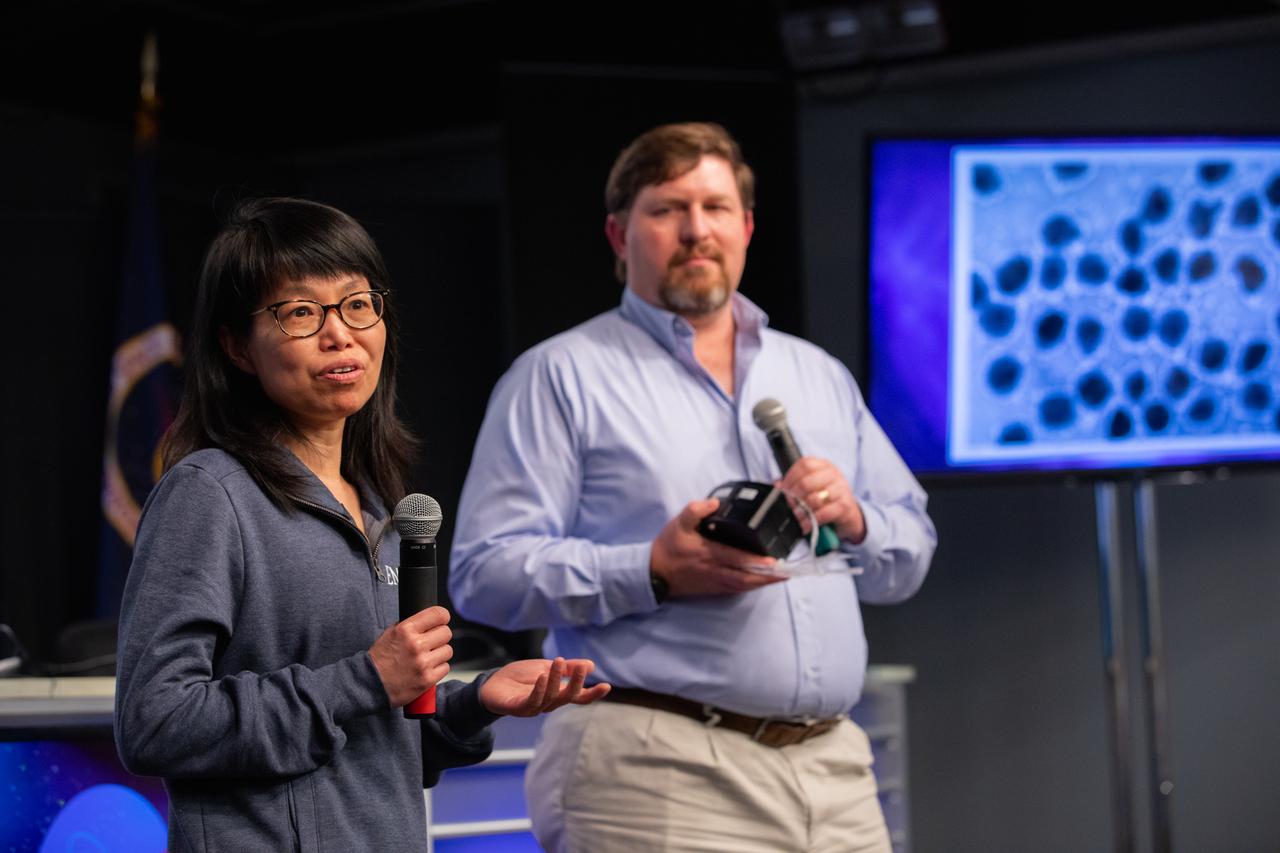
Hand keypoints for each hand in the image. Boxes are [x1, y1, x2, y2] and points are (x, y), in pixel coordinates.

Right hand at [369, 606, 453, 707]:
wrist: (370, 684)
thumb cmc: (381, 658)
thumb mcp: (391, 633)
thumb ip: (411, 625)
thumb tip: (429, 619)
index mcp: (406, 629)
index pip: (438, 614)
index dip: (442, 617)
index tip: (441, 621)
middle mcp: (416, 645)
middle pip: (446, 633)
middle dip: (439, 637)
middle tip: (431, 642)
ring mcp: (423, 663)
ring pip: (448, 650)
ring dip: (439, 653)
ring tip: (427, 657)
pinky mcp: (427, 679)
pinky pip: (445, 667)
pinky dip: (438, 668)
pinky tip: (426, 669)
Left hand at [479, 657, 611, 716]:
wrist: (492, 684)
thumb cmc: (520, 677)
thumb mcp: (546, 667)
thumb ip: (566, 668)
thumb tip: (590, 665)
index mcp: (557, 694)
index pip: (579, 697)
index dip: (593, 694)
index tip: (607, 686)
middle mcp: (549, 703)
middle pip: (568, 698)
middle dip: (576, 683)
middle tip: (580, 667)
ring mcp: (535, 708)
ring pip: (551, 698)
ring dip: (556, 680)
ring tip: (558, 661)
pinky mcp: (519, 709)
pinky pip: (532, 702)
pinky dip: (539, 690)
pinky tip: (542, 677)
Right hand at [649, 498, 786, 597]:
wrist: (655, 572)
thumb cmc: (668, 547)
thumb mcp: (678, 522)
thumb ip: (696, 510)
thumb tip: (716, 502)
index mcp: (708, 553)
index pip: (736, 558)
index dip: (756, 561)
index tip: (773, 561)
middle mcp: (715, 570)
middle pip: (746, 576)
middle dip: (768, 576)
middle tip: (787, 571)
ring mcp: (715, 582)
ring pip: (744, 585)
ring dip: (763, 583)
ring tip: (781, 576)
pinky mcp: (714, 589)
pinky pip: (737, 589)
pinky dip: (752, 586)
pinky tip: (762, 582)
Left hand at [779, 456, 865, 543]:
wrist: (849, 515)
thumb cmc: (827, 499)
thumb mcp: (812, 488)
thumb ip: (795, 485)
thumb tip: (777, 485)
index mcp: (824, 465)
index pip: (804, 464)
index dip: (790, 477)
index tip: (783, 489)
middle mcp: (834, 474)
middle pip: (807, 482)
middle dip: (795, 496)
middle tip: (791, 505)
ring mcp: (841, 489)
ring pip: (814, 499)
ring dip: (802, 511)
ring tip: (798, 517)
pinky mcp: (845, 506)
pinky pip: (823, 513)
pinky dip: (812, 521)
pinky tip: (807, 525)